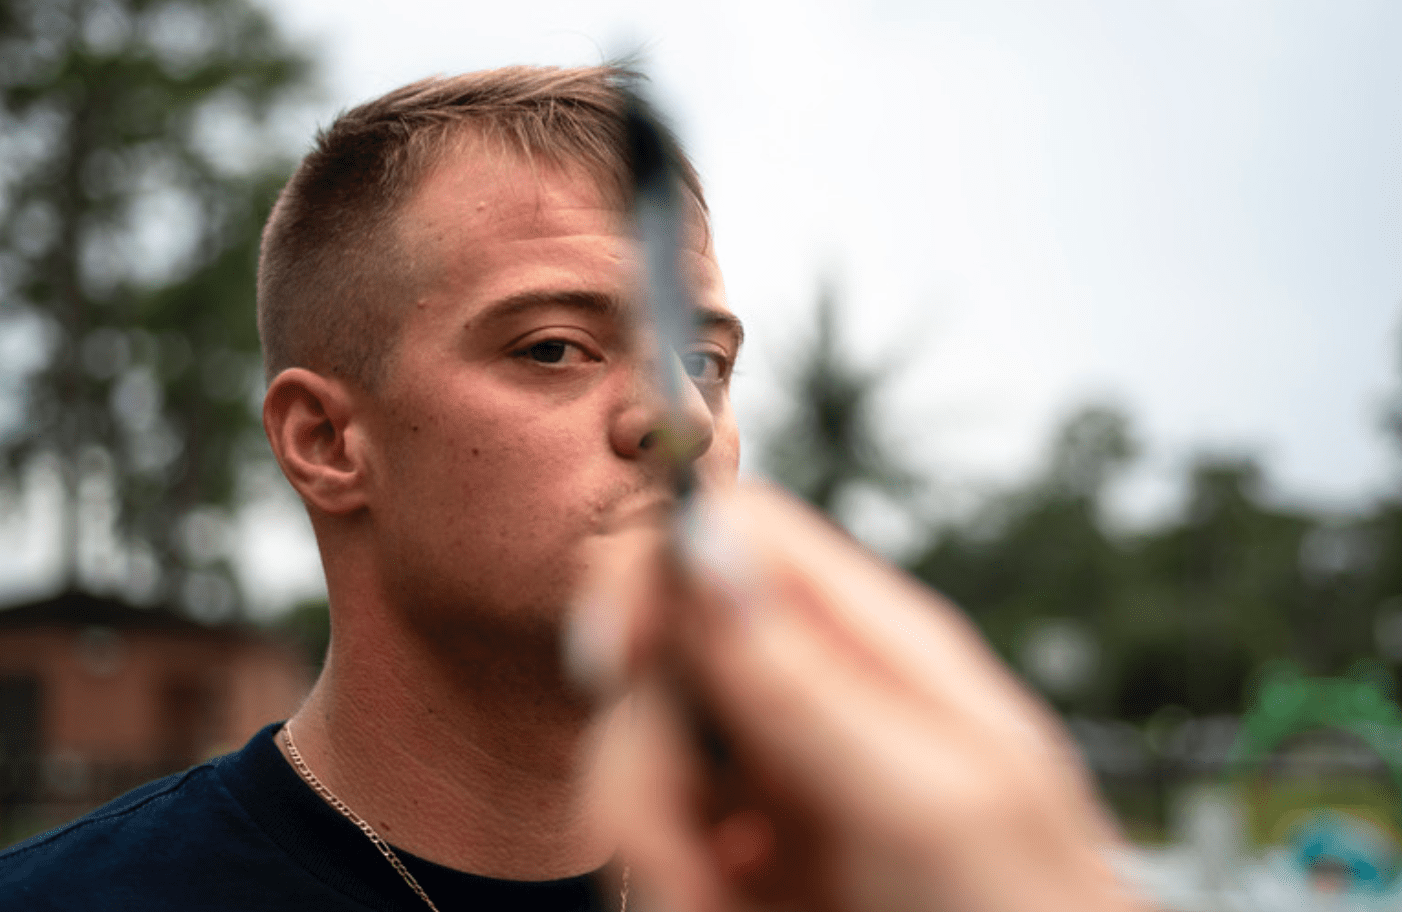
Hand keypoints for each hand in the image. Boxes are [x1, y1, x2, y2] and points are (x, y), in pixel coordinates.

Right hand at [570, 483, 1145, 911]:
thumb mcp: (927, 797)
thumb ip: (808, 674)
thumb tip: (704, 547)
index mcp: (878, 641)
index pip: (737, 531)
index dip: (654, 575)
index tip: (618, 664)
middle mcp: (820, 688)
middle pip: (663, 647)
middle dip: (642, 748)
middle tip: (679, 854)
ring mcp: (783, 768)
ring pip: (644, 746)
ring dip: (652, 833)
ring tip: (721, 905)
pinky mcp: (753, 845)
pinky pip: (662, 829)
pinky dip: (672, 877)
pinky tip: (726, 908)